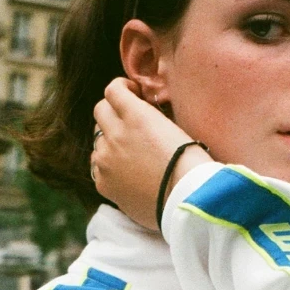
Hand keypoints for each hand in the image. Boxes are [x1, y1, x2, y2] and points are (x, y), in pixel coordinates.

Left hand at [92, 78, 212, 229]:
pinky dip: (110, 166)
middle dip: (113, 112)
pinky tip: (128, 174)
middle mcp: (116, 134)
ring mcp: (106, 160)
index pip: (113, 90)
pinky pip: (98, 167)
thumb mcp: (173, 128)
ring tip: (131, 154)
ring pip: (98, 141)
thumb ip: (150, 117)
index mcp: (137, 116)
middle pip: (100, 111)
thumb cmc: (191, 164)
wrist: (188, 201)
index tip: (130, 94)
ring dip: (110, 141)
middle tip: (128, 122)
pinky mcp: (103, 182)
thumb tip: (139, 113)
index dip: (122, 88)